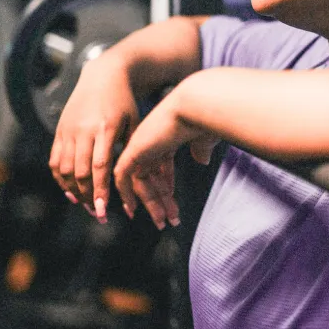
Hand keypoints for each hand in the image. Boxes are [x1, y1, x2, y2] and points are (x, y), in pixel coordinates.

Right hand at [49, 55, 137, 222]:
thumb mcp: (134, 122)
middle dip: (87, 196)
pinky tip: (70, 191)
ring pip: (63, 169)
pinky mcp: (59, 130)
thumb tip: (132, 179)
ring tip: (85, 204)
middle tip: (97, 213)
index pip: (99, 166)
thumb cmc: (125, 101)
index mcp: (105, 128)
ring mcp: (68, 130)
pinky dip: (60, 179)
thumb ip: (131, 148)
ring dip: (72, 190)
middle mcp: (82, 130)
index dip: (100, 190)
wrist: (102, 76)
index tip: (103, 210)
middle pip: (79, 172)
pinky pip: (54, 160)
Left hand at [113, 88, 209, 228]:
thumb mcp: (204, 137)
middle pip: (151, 176)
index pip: (162, 164)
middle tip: (167, 221)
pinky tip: (132, 209)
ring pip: (140, 181)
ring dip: (150, 204)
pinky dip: (126, 193)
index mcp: (168, 136)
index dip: (166, 184)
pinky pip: (123, 177)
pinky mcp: (133, 150)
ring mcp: (141, 145)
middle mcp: (152, 140)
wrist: (195, 105)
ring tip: (162, 222)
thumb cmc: (205, 118)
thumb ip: (201, 148)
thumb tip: (202, 160)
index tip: (170, 201)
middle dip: (159, 200)